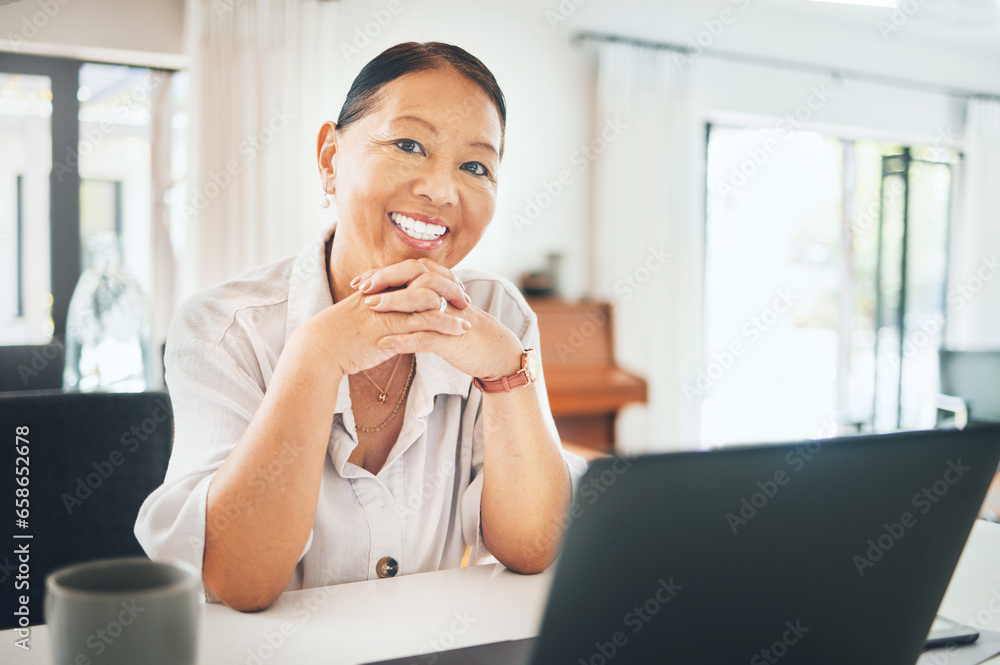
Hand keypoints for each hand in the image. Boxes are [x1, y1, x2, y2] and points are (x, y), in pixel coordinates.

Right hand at [295, 272, 470, 377]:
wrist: (317, 349)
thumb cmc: (336, 338)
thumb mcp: (359, 318)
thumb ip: (377, 313)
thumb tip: (391, 318)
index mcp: (378, 286)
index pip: (413, 272)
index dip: (434, 278)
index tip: (450, 287)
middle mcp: (385, 292)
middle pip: (426, 278)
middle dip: (449, 287)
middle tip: (464, 297)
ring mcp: (388, 308)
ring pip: (430, 298)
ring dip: (453, 306)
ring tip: (468, 316)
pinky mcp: (391, 327)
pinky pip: (425, 321)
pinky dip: (447, 324)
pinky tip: (460, 331)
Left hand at [358, 259, 523, 380]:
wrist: (493, 351)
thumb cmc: (461, 331)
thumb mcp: (438, 312)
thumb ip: (418, 302)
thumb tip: (388, 299)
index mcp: (440, 285)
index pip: (408, 270)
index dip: (382, 274)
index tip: (358, 282)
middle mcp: (445, 293)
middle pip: (414, 274)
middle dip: (386, 278)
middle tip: (362, 287)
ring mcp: (449, 313)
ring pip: (421, 299)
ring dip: (394, 302)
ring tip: (370, 307)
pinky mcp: (452, 336)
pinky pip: (426, 335)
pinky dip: (404, 340)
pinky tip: (384, 344)